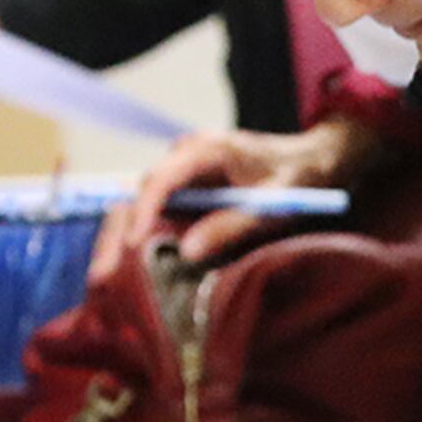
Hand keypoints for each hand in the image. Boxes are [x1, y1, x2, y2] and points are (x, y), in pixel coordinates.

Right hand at [92, 117, 384, 274]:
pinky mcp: (188, 181)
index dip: (143, 211)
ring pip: (146, 196)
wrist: (313, 157)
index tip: (133, 244)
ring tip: (113, 271)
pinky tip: (138, 260)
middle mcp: (188, 152)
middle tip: (108, 270)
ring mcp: (186, 165)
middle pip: (144, 188)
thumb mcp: (272, 206)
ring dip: (131, 231)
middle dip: (125, 227)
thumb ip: (231, 226)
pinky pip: (160, 204)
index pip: (162, 178)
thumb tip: (187, 252)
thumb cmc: (298, 177)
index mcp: (208, 149)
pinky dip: (148, 229)